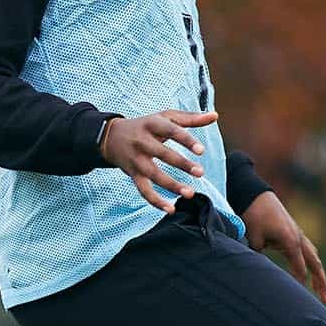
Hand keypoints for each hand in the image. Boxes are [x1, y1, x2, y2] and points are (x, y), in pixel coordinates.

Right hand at [98, 110, 217, 212]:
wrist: (110, 136)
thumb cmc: (145, 125)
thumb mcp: (165, 117)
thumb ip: (191, 118)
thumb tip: (215, 116)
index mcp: (153, 124)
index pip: (171, 131)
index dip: (186, 141)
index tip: (201, 151)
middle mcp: (142, 142)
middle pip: (162, 154)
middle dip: (181, 164)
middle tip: (200, 173)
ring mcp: (137, 159)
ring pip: (153, 174)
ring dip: (171, 185)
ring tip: (190, 193)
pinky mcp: (133, 174)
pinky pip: (143, 189)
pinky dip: (155, 201)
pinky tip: (170, 209)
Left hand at [242, 192, 325, 302]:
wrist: (254, 194)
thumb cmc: (252, 216)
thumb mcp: (253, 239)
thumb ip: (258, 258)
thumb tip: (258, 275)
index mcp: (290, 241)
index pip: (300, 269)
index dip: (300, 285)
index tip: (299, 300)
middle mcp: (298, 238)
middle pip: (315, 264)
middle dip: (320, 283)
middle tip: (325, 300)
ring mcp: (298, 233)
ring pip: (314, 257)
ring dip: (318, 273)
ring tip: (321, 290)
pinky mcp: (294, 231)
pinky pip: (308, 250)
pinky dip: (311, 262)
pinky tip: (310, 270)